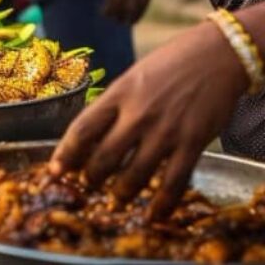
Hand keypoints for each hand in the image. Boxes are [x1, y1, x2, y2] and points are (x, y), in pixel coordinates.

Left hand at [50, 19, 248, 217]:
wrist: (215, 54)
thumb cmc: (171, 63)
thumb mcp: (134, 76)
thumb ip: (117, 103)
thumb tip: (96, 134)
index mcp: (119, 93)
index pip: (83, 129)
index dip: (65, 154)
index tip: (55, 172)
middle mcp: (137, 113)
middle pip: (104, 157)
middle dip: (91, 178)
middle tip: (88, 186)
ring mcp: (165, 130)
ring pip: (134, 175)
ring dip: (121, 194)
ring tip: (116, 199)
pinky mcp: (192, 143)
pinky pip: (173, 182)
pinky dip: (162, 204)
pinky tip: (154, 215)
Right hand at [100, 0, 150, 23]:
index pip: (144, 4)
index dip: (138, 13)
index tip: (133, 19)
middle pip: (133, 10)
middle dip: (127, 19)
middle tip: (121, 22)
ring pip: (121, 9)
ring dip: (115, 16)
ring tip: (110, 17)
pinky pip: (111, 3)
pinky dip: (107, 10)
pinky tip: (103, 11)